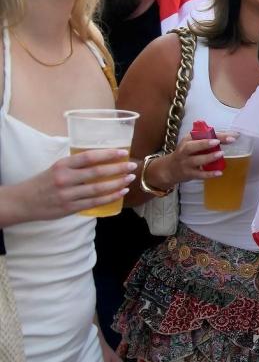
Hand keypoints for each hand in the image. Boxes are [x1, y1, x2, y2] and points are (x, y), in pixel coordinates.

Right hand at [3, 148, 133, 223]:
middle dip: (117, 169)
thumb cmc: (44, 182)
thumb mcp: (57, 168)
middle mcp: (65, 179)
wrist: (24, 202)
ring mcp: (67, 194)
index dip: (107, 154)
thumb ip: (76, 165)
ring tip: (130, 179)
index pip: (88, 157)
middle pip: (96, 173)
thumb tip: (102, 159)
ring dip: (117, 183)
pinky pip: (94, 203)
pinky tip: (120, 192)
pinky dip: (110, 197)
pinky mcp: (69, 208)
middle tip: (132, 166)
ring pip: (98, 189)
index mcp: (62, 165)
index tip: (122, 152)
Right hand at [151, 132, 234, 189]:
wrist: (169, 169)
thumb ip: (206, 139)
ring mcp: (186, 163)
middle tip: (218, 141)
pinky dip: (209, 174)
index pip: (201, 135)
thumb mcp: (191, 143)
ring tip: (221, 154)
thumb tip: (230, 135)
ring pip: (196, 160)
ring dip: (208, 157)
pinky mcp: (189, 174)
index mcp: (187, 140)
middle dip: (205, 143)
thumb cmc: (186, 153)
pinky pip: (199, 174)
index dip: (215, 135)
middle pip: (193, 146)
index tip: (229, 135)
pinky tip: (219, 173)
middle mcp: (184, 151)